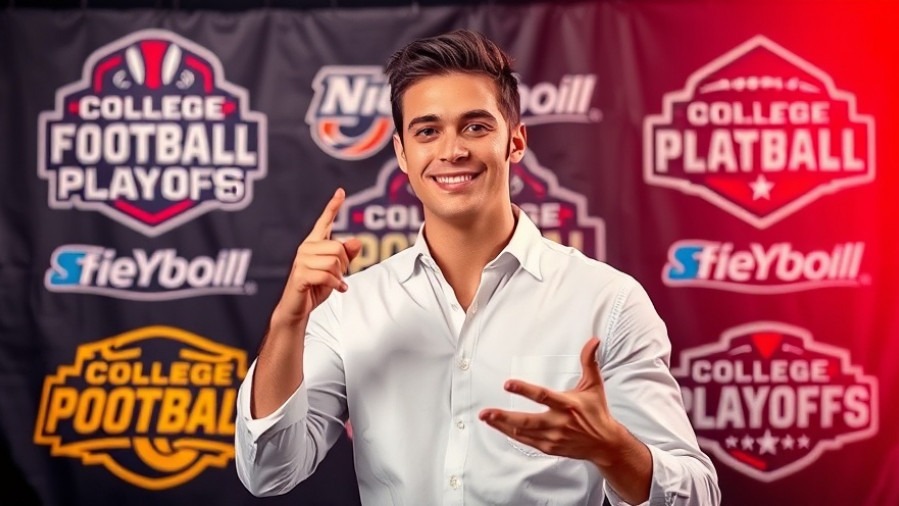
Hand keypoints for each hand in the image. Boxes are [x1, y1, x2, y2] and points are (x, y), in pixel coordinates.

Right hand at [273, 188, 362, 325]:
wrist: (298, 307)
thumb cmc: (316, 287)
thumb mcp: (337, 270)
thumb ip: (346, 255)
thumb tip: (356, 240)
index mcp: (314, 244)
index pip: (325, 222)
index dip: (333, 206)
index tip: (341, 191)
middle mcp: (306, 248)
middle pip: (338, 248)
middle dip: (344, 264)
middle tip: (339, 276)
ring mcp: (301, 261)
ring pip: (334, 262)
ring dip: (339, 276)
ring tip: (334, 282)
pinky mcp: (300, 275)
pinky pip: (326, 275)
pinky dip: (336, 284)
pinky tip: (338, 289)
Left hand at [479, 337, 628, 466]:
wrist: (605, 444)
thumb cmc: (597, 412)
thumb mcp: (594, 385)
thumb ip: (589, 362)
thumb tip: (593, 341)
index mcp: (568, 405)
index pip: (543, 396)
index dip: (525, 389)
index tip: (508, 384)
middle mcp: (559, 423)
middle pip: (528, 420)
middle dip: (505, 416)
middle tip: (486, 412)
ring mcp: (553, 437)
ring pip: (523, 432)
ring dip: (502, 426)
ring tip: (486, 418)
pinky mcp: (549, 447)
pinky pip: (526, 441)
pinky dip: (512, 435)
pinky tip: (499, 428)